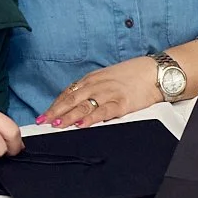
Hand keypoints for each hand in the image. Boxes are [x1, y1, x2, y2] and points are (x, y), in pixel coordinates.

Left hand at [39, 57, 161, 127]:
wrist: (155, 72)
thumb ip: (93, 89)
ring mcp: (108, 93)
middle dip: (55, 112)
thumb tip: (78, 104)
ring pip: (83, 106)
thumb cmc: (134, 75)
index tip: (44, 115)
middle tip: (42, 122)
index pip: (68, 93)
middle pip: (71, 99)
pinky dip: (90, 119)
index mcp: (93, 78)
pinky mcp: (121, 103)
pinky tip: (81, 125)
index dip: (55, 105)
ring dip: (67, 116)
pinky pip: (102, 112)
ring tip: (56, 125)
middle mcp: (97, 84)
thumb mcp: (108, 78)